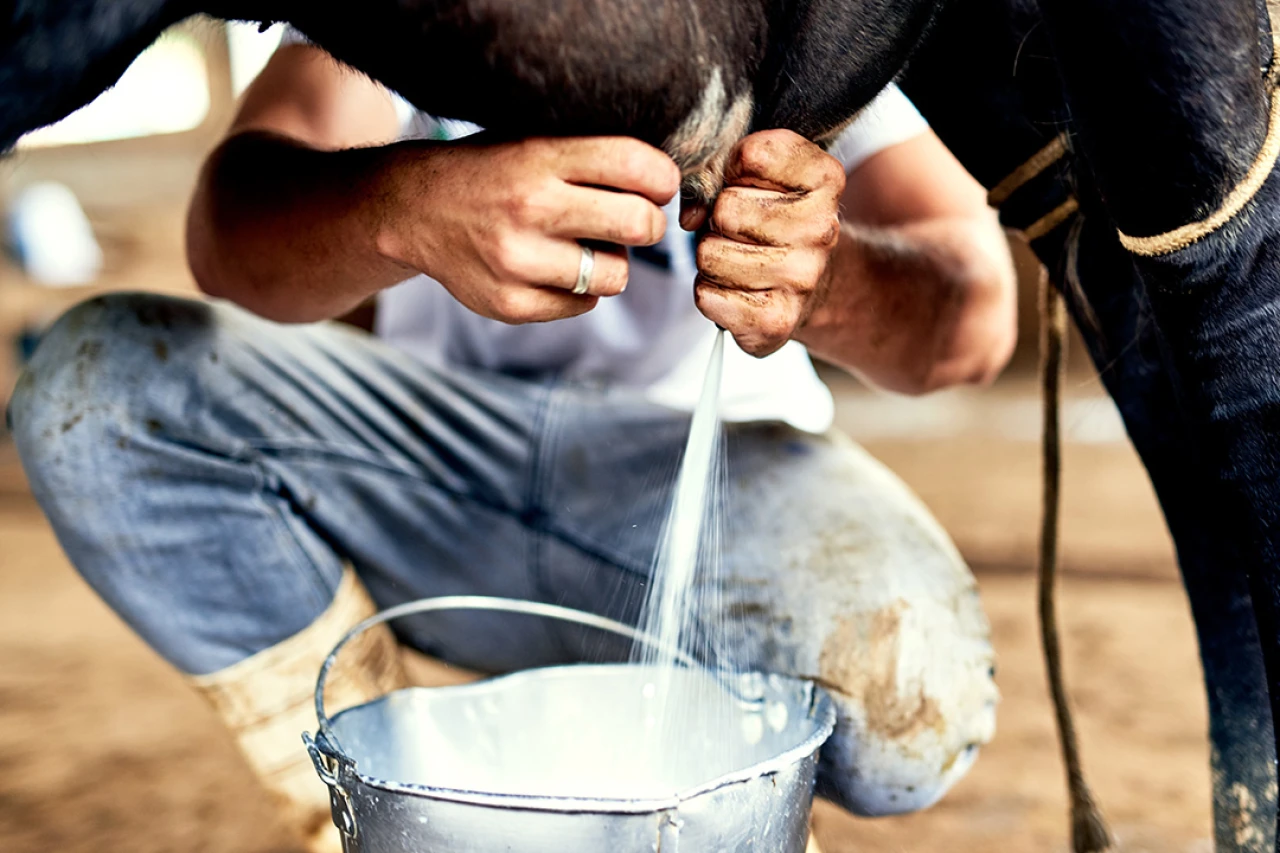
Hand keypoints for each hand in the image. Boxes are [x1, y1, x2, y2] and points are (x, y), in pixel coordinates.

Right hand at [374, 135, 679, 323]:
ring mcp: (518, 262)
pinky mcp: (510, 304)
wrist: (413, 210)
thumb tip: (664, 176)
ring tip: (583, 246)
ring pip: (616, 275)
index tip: (656, 185)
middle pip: (640, 225)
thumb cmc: (490, 171)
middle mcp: (531, 208)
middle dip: (648, 223)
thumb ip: (590, 154)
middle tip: (634, 220)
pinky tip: (555, 268)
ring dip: (612, 263)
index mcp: (541, 157)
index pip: (636, 166)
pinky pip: (584, 305)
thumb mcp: (533, 140)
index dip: (662, 179)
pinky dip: (581, 290)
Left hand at [691, 130, 844, 355]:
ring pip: (710, 255)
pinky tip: (737, 290)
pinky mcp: (776, 321)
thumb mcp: (767, 175)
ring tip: (739, 260)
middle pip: (725, 209)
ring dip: (713, 258)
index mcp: (825, 179)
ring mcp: (801, 278)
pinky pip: (707, 296)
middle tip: (742, 231)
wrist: (816, 285)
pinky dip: (711, 293)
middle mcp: (821, 229)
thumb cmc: (778, 221)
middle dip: (719, 220)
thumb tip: (691, 215)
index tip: (747, 183)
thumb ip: (724, 168)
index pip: (752, 155)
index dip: (734, 168)